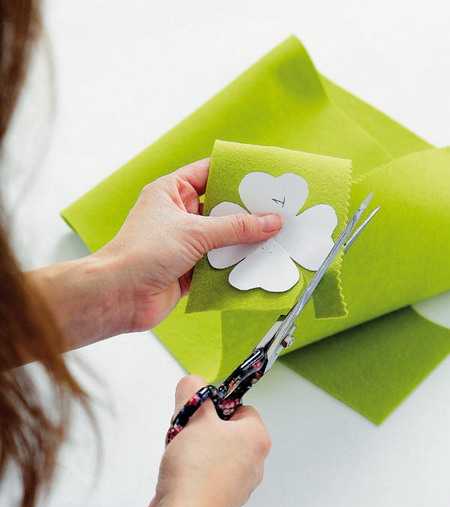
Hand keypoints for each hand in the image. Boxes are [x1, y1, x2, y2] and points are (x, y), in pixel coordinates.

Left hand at [97, 159, 281, 331]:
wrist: (119, 296)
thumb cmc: (142, 253)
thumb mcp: (195, 232)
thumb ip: (236, 228)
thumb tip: (270, 221)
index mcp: (170, 192)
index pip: (208, 173)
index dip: (234, 173)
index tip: (262, 177)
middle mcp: (177, 216)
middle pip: (219, 209)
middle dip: (246, 213)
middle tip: (277, 210)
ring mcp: (183, 244)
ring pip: (221, 239)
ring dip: (242, 242)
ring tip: (274, 238)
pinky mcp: (188, 271)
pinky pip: (217, 265)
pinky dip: (233, 266)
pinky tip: (255, 265)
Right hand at [146, 374, 270, 506]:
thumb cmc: (196, 469)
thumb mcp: (193, 417)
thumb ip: (193, 392)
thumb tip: (193, 382)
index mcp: (257, 439)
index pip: (239, 408)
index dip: (215, 407)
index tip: (195, 413)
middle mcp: (255, 464)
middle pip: (222, 433)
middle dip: (197, 432)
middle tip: (182, 436)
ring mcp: (239, 489)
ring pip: (210, 457)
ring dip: (188, 455)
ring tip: (176, 462)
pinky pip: (202, 481)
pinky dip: (186, 479)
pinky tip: (172, 485)